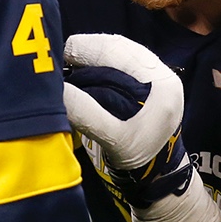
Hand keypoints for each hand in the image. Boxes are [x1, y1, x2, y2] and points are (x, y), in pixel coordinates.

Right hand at [63, 34, 192, 207]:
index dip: (89, 48)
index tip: (62, 52)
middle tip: (60, 55)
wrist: (158, 174)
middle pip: (120, 47)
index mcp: (163, 84)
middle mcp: (162, 72)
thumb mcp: (113, 139)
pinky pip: (120, 61)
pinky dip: (99, 61)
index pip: (122, 53)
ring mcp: (156, 74)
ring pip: (119, 51)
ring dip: (92, 54)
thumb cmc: (139, 159)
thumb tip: (57, 91)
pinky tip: (82, 68)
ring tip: (68, 61)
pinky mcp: (147, 80)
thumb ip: (87, 115)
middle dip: (88, 48)